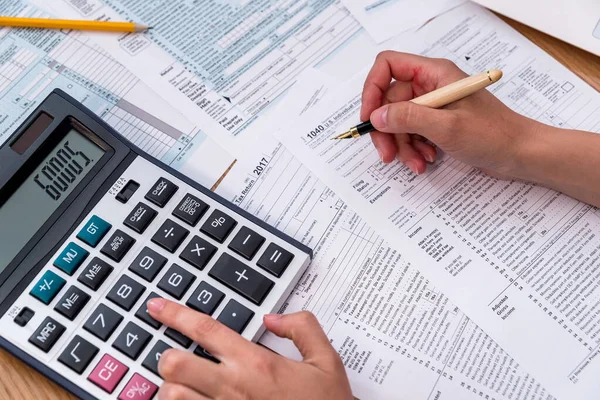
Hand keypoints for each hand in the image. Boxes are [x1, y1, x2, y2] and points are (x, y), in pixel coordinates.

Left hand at [146, 298, 352, 399]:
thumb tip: (275, 318)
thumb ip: (303, 329)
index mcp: (256, 363)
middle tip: (176, 354)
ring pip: (172, 397)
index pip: (205, 330)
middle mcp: (233, 388)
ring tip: (183, 384)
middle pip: (175, 364)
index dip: (175, 314)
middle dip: (167, 356)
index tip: (156, 307)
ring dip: (171, 388)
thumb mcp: (327, 361)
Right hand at [360, 51, 540, 177]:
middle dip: (387, 130)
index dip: (373, 89)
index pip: (388, 66)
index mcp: (434, 73)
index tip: (369, 117)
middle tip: (387, 154)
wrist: (520, 153)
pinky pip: (412, 133)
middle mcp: (431, 85)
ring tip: (416, 163)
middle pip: (389, 101)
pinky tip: (426, 160)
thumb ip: (408, 119)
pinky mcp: (437, 123)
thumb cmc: (493, 135)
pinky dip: (414, 149)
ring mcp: (434, 105)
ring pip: (399, 121)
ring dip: (402, 145)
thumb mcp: (446, 127)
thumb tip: (377, 116)